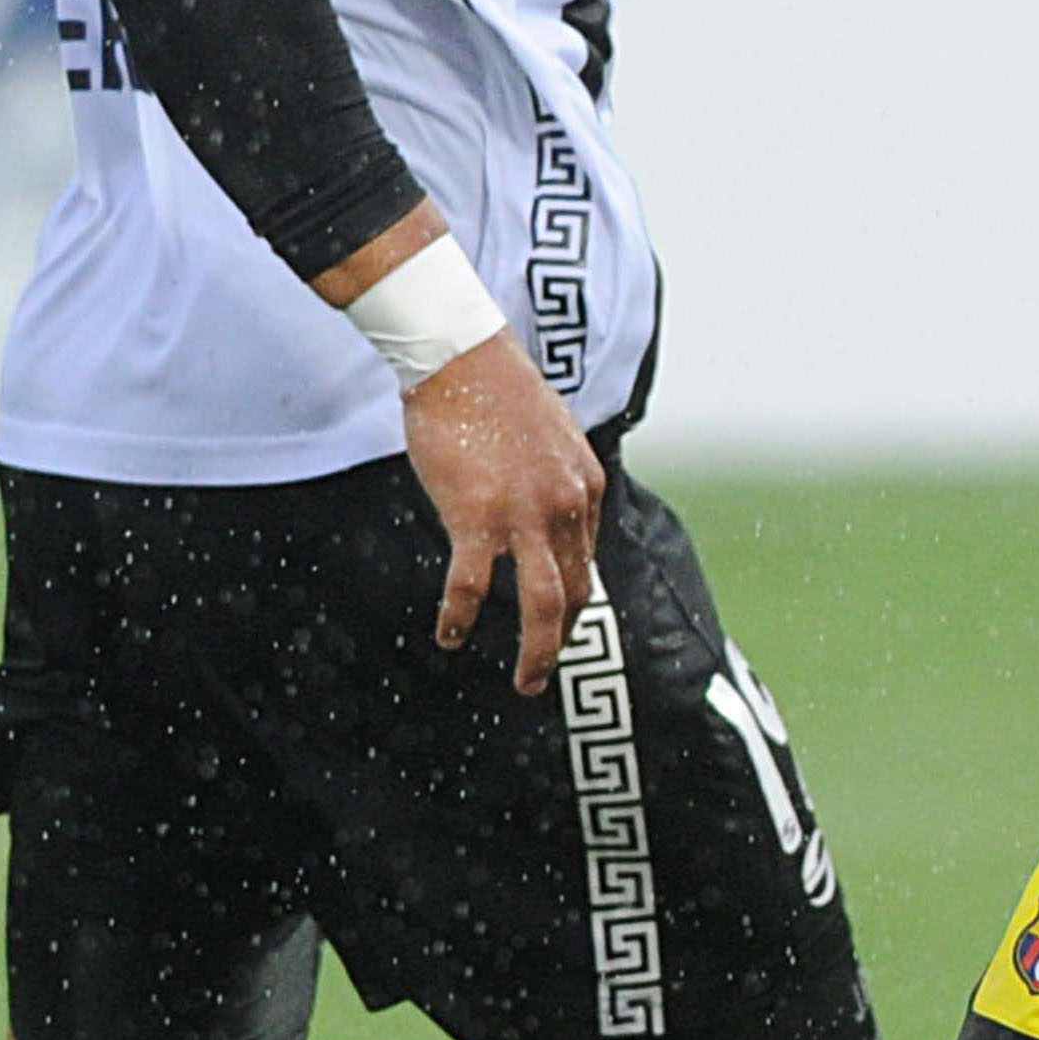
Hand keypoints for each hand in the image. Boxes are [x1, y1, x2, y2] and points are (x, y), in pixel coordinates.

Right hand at [400, 334, 606, 691]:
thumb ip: (554, 481)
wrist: (460, 356)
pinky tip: (450, 637)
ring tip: (528, 684)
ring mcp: (526, 514)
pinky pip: (473, 586)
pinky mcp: (478, 516)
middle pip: (576, 592)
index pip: (585, 560)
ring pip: (544, 604)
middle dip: (564, 639)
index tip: (556, 624)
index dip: (571, 599)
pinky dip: (460, 618)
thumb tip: (542, 513)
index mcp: (588, 488)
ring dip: (539, 652)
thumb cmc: (493, 392)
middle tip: (545, 673)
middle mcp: (569, 506)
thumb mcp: (549, 439)